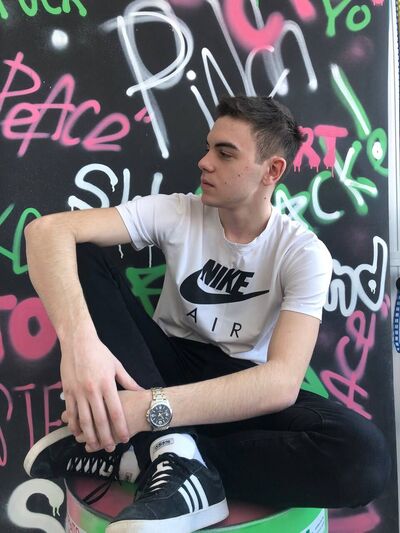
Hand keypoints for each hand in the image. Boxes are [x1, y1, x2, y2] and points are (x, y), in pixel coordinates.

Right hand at [60, 327, 141, 452]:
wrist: (78, 342)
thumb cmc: (99, 353)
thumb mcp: (116, 366)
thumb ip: (128, 381)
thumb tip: (141, 391)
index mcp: (107, 384)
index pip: (115, 411)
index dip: (120, 427)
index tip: (124, 438)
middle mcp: (92, 391)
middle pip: (100, 420)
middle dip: (106, 436)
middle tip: (111, 448)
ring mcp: (78, 392)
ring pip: (84, 420)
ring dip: (90, 435)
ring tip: (95, 445)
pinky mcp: (67, 392)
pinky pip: (70, 412)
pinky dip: (74, 424)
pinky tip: (78, 433)